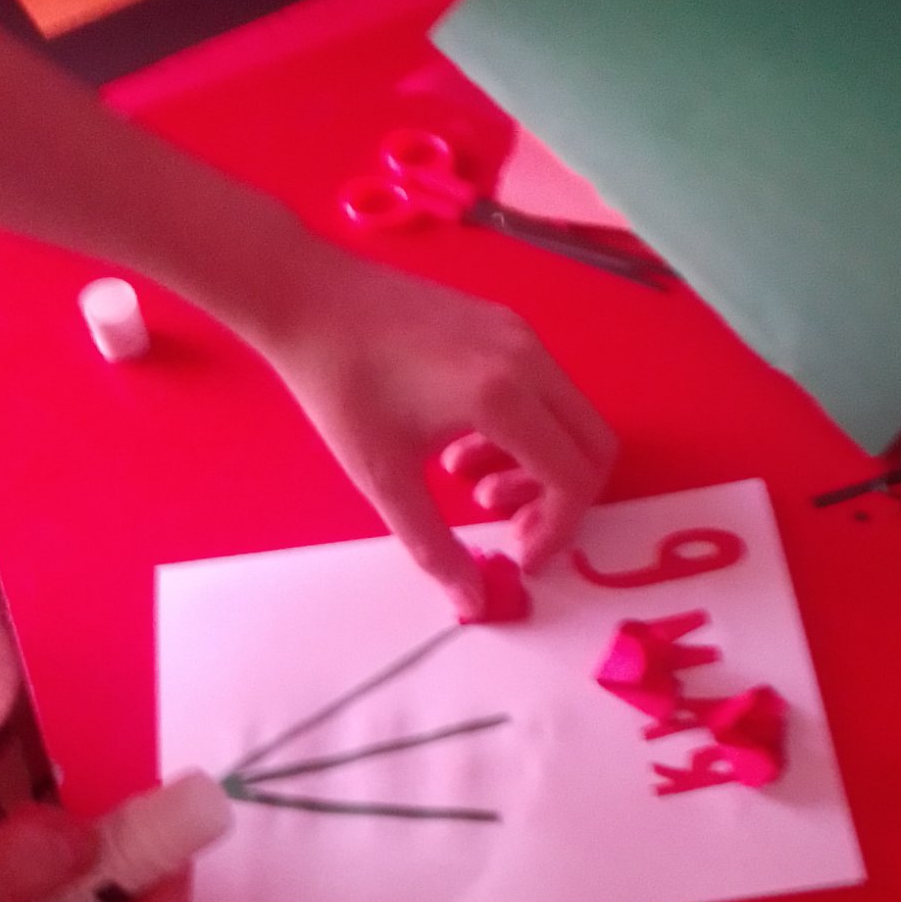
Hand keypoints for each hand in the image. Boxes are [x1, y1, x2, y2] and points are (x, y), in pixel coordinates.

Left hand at [265, 250, 616, 616]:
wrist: (308, 297)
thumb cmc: (340, 386)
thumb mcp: (384, 479)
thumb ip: (435, 547)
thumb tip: (472, 604)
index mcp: (502, 396)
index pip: (573, 478)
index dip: (557, 530)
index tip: (519, 555)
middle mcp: (527, 359)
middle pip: (591, 446)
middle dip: (560, 500)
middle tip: (508, 525)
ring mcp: (520, 335)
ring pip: (569, 419)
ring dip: (538, 466)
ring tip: (472, 484)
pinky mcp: (505, 325)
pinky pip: (544, 391)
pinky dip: (524, 431)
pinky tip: (461, 444)